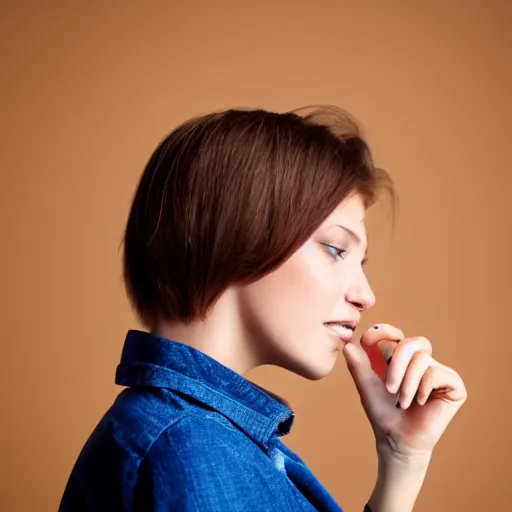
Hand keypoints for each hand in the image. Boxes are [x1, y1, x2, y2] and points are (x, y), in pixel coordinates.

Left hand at [342, 323, 466, 459]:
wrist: (398, 440)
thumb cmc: (383, 413)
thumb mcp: (366, 386)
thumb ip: (358, 365)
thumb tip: (348, 344)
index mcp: (399, 357)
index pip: (396, 333)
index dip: (384, 331)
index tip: (368, 338)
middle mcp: (420, 361)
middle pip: (412, 343)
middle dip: (397, 362)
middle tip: (389, 388)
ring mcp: (438, 372)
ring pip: (422, 359)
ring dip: (408, 382)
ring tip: (402, 402)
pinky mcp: (453, 385)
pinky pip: (437, 372)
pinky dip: (424, 387)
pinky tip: (420, 402)